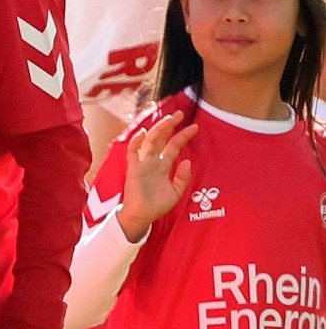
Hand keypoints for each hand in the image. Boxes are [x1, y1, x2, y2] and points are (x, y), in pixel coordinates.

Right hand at [116, 112, 199, 241]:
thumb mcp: (176, 192)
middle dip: (169, 125)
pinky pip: (133, 152)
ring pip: (149, 141)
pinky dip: (137, 142)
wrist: (143, 215)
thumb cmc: (158, 204)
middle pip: (161, 138)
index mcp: (164, 165)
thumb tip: (187, 161)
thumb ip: (182, 177)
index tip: (195, 127)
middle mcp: (153, 160)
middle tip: (179, 113)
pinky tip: (144, 133)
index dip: (183, 136)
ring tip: (168, 120)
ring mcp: (142, 162)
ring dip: (158, 129)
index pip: (174, 146)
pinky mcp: (133, 168)